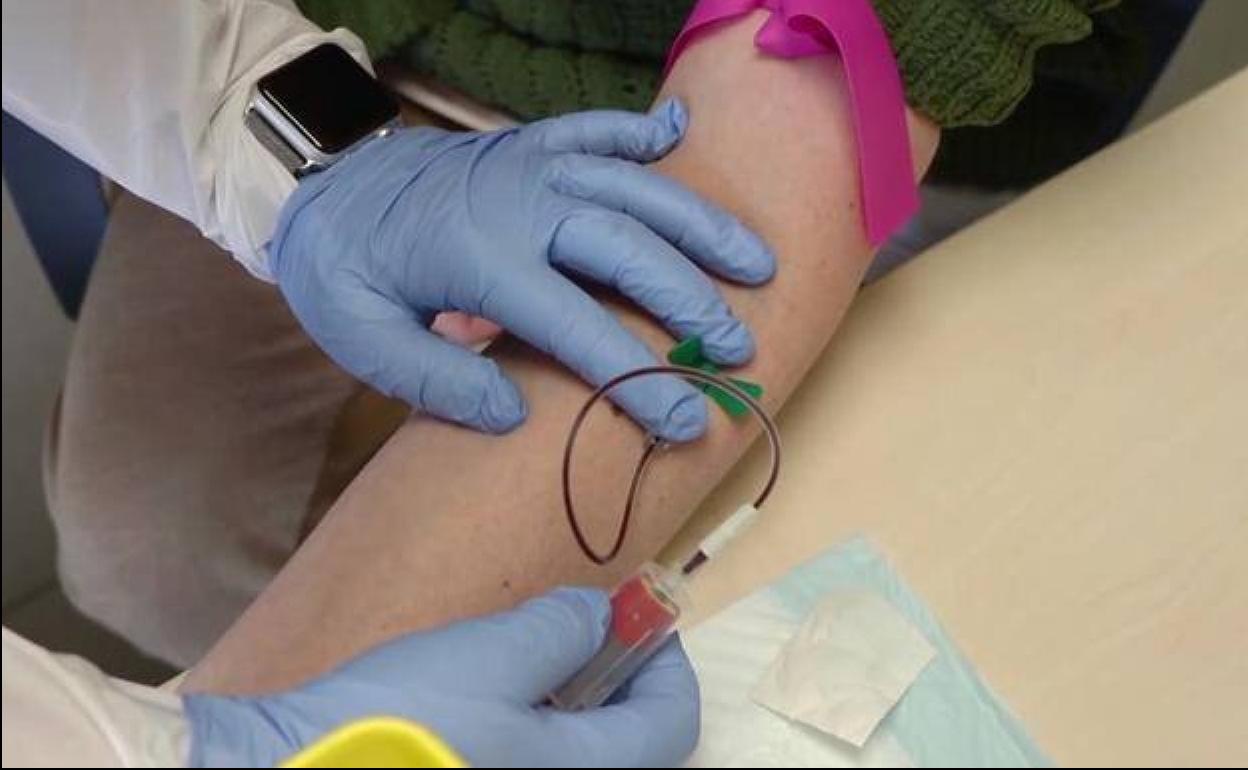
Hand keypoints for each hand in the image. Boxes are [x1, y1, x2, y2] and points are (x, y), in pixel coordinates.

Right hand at [184, 588, 698, 766]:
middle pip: (627, 743)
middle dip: (617, 678)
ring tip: (538, 649)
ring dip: (575, 699)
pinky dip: (534, 723)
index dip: (668, 662)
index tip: (642, 616)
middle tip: (588, 627)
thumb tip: (601, 616)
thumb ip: (566, 629)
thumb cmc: (404, 718)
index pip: (670, 724)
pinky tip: (494, 691)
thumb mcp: (497, 655)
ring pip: (576, 751)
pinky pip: (529, 758)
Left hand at [270, 98, 774, 440]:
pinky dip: (640, 131)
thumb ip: (433, 379)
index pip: (575, 325)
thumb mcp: (360, 336)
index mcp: (479, 257)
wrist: (319, 180)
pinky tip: (681, 134)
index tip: (683, 418)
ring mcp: (529, 162)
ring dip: (696, 224)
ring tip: (755, 261)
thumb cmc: (342, 267)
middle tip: (737, 345)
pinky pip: (596, 129)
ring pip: (632, 187)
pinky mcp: (528, 141)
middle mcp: (520, 202)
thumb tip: (512, 415)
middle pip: (625, 248)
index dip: (635, 376)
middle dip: (689, 299)